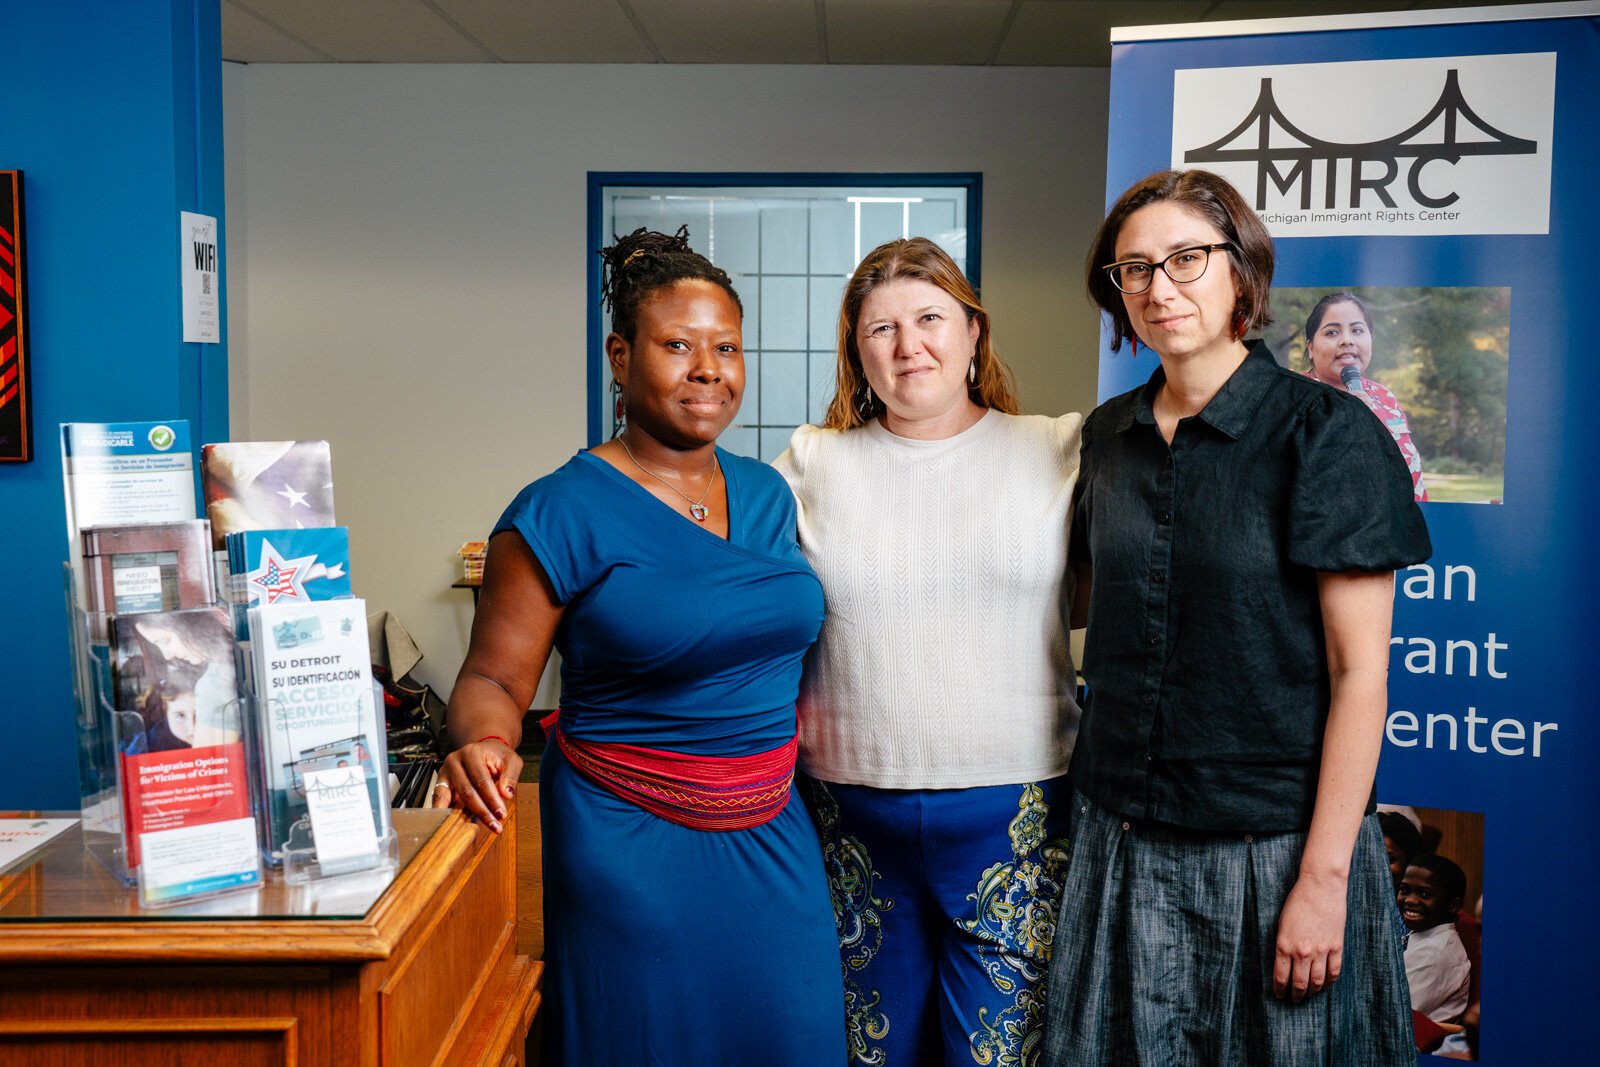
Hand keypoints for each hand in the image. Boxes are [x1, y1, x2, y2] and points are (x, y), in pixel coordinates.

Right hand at [434, 739, 521, 832]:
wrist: (484, 750)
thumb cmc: (497, 756)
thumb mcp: (511, 760)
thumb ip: (510, 775)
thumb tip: (506, 794)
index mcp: (472, 753)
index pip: (481, 780)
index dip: (492, 799)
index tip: (501, 814)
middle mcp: (454, 761)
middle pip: (466, 791)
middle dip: (481, 811)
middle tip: (494, 825)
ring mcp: (444, 772)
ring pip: (450, 798)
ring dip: (462, 816)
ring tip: (474, 830)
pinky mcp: (440, 783)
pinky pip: (439, 800)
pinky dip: (445, 813)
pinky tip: (452, 824)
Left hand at [1272, 871, 1347, 1001]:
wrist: (1320, 887)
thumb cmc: (1297, 902)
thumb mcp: (1282, 924)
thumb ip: (1283, 945)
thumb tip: (1283, 964)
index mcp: (1284, 945)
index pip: (1281, 977)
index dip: (1280, 990)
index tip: (1279, 996)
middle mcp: (1302, 952)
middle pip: (1299, 984)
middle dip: (1295, 995)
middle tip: (1293, 1000)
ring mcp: (1321, 951)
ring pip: (1317, 982)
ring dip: (1311, 992)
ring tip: (1307, 995)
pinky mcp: (1336, 947)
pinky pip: (1334, 972)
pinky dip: (1328, 982)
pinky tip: (1324, 985)